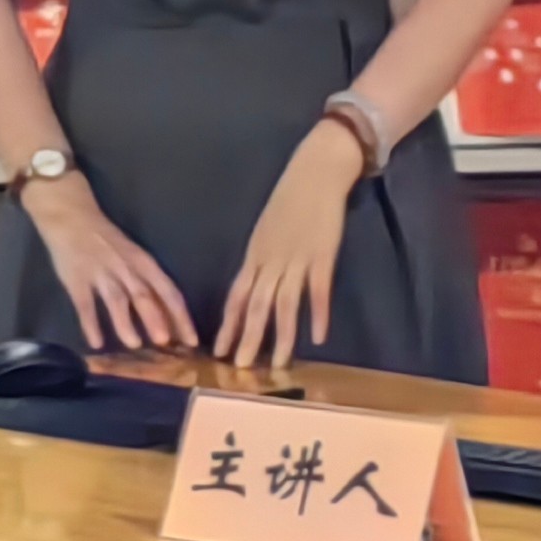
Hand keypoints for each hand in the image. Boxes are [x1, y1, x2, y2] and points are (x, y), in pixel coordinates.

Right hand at [18, 175, 195, 350]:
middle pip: (143, 295)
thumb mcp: (134, 255)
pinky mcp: (76, 279)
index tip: (191, 340)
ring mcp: (99, 273)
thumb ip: (148, 283)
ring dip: (125, 322)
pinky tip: (96, 343)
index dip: (180, 315)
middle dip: (154, 318)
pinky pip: (85, 304)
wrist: (71, 218)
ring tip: (133, 344)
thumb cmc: (108, 241)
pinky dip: (90, 324)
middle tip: (164, 342)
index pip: (168, 290)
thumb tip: (169, 320)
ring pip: (115, 299)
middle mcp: (124, 268)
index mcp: (143, 262)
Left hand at [215, 119, 364, 370]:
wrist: (315, 172)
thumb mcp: (266, 231)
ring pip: (284, 304)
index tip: (217, 350)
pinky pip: (318, 290)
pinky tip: (318, 337)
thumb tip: (253, 287)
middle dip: (247, 338)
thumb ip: (261, 260)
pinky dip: (317, 314)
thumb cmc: (290, 200)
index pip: (236, 296)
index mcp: (255, 255)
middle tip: (239, 367)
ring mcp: (296, 258)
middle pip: (256, 305)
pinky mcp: (322, 255)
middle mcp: (270, 260)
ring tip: (277, 364)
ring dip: (280, 336)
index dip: (228, 325)